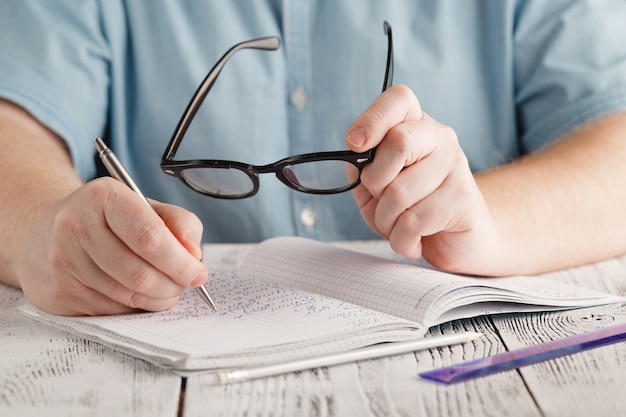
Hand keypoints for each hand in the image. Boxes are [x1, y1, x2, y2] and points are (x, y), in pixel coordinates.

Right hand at [16, 177, 207, 314]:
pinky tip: (137, 294)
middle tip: (186, 284)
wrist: (44, 232)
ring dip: (157, 299)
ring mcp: (62, 262)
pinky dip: (135, 308)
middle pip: (140, 273)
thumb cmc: (108, 220)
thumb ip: (180, 223)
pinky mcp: (57, 292)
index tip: (198, 273)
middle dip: (173, 285)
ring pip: (127, 296)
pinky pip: (111, 311)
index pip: (150, 237)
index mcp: (103, 197)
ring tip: (166, 289)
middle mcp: (75, 227)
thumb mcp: (146, 207)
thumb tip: (194, 255)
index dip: (180, 261)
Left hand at [346, 85, 498, 273]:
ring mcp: (456, 168)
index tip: (354, 144)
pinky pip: (413, 222)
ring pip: (399, 192)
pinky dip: (401, 240)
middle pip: (398, 142)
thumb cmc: (413, 211)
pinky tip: (413, 240)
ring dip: (386, 220)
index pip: (399, 99)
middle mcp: (440, 139)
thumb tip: (354, 160)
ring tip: (398, 226)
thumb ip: (362, 171)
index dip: (373, 118)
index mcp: (416, 127)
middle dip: (375, 181)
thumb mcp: (377, 190)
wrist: (459, 243)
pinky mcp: (463, 202)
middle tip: (382, 199)